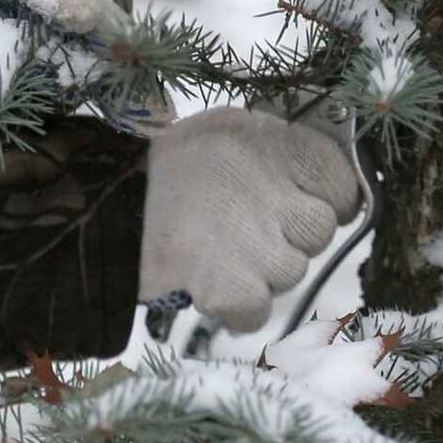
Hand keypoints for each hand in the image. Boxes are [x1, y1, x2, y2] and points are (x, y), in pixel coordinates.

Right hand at [140, 108, 360, 331]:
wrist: (102, 203)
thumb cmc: (169, 166)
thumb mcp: (228, 130)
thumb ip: (283, 152)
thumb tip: (335, 186)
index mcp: (274, 144)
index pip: (340, 183)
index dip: (326, 198)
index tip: (300, 202)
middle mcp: (273, 192)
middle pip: (319, 231)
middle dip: (292, 237)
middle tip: (250, 228)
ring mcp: (255, 245)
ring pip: (291, 273)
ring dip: (262, 272)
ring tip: (219, 250)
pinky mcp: (230, 290)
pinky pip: (257, 311)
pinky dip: (236, 307)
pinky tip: (209, 282)